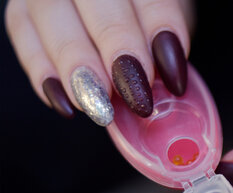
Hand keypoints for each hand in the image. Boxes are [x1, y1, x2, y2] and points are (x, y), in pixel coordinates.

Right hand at [5, 0, 192, 123]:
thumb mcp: (168, 24)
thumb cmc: (148, 16)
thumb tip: (166, 94)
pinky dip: (42, 72)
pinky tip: (68, 104)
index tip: (175, 79)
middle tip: (136, 94)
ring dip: (76, 63)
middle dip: (117, 46)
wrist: (121, 8)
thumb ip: (164, 50)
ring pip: (48, 11)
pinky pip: (21, 32)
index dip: (160, 33)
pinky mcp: (22, 9)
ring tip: (100, 105)